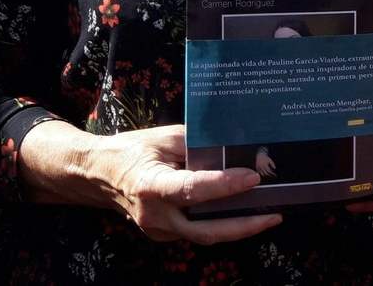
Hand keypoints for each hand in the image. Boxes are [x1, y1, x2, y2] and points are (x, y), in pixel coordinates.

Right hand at [99, 125, 280, 243]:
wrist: (98, 175)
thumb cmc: (133, 150)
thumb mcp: (166, 137)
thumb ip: (199, 144)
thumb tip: (236, 148)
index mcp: (151, 185)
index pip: (193, 190)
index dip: (224, 186)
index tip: (252, 178)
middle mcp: (154, 214)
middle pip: (205, 229)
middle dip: (243, 225)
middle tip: (274, 215)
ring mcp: (157, 230)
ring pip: (203, 235)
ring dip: (236, 228)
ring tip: (268, 216)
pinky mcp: (163, 234)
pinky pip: (196, 232)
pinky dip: (219, 225)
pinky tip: (241, 214)